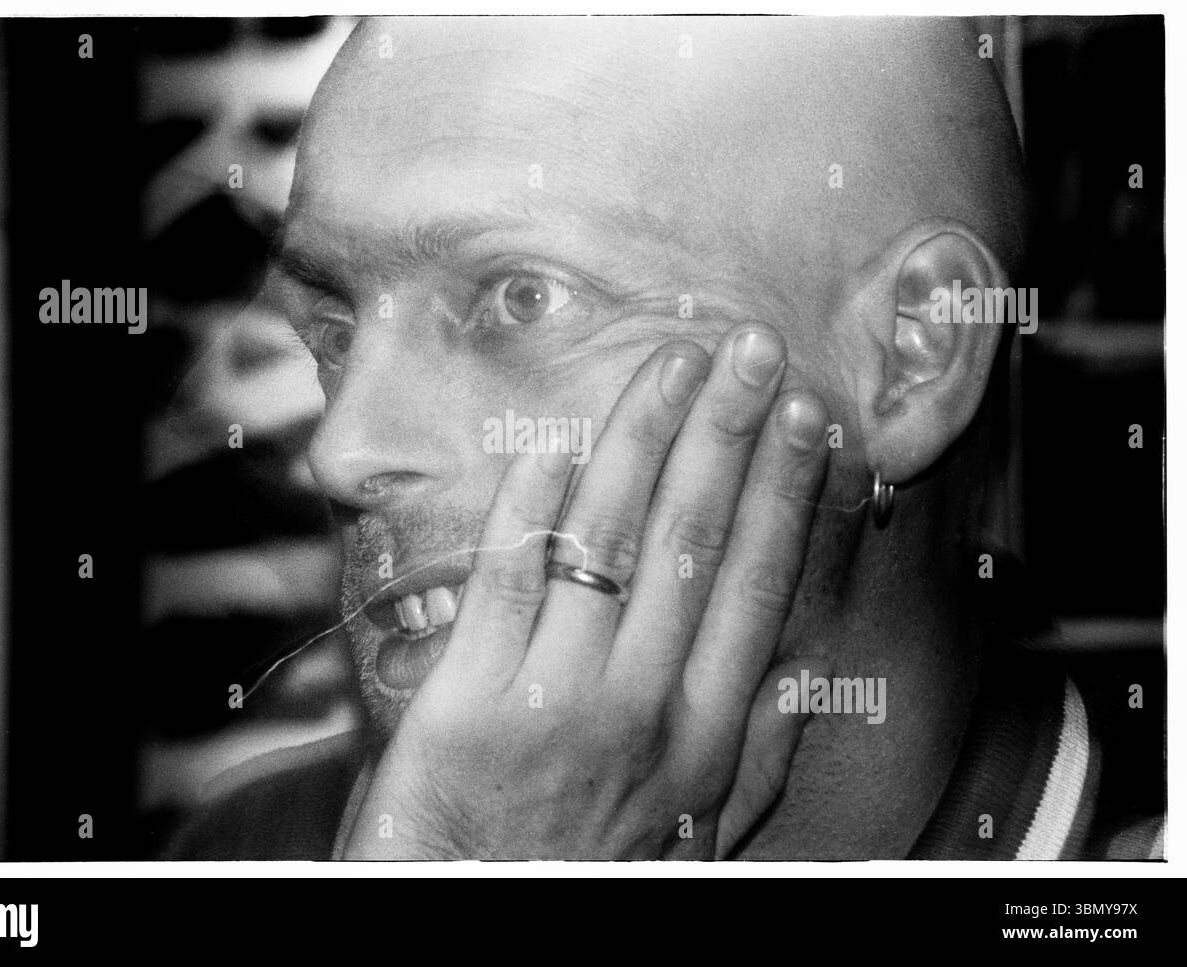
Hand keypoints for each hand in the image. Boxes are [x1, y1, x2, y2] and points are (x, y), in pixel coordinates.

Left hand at [342, 323, 828, 858]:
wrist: (470, 927)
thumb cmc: (584, 878)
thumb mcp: (698, 837)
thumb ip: (757, 754)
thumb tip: (808, 672)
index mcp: (701, 738)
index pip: (757, 587)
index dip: (785, 495)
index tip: (806, 420)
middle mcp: (639, 708)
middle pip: (692, 545)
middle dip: (729, 436)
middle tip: (753, 352)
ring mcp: (552, 700)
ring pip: (607, 544)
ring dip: (644, 442)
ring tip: (674, 366)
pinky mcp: (466, 701)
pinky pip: (505, 583)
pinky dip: (529, 508)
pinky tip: (554, 443)